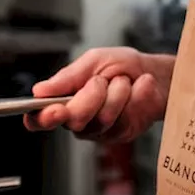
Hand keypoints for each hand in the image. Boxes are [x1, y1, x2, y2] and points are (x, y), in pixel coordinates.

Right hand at [25, 47, 171, 142]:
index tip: (55, 110)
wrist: (154, 73)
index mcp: (64, 100)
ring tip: (123, 81)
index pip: (40, 118)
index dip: (42, 118)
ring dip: (117, 92)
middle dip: (92, 94)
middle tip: (102, 80)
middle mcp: (78, 120)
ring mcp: (100, 130)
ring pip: (103, 119)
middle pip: (74, 119)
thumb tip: (39, 90)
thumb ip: (67, 77)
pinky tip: (139, 88)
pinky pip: (126, 119)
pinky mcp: (122, 134)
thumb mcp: (93, 61)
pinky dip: (137, 95)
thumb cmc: (121, 65)